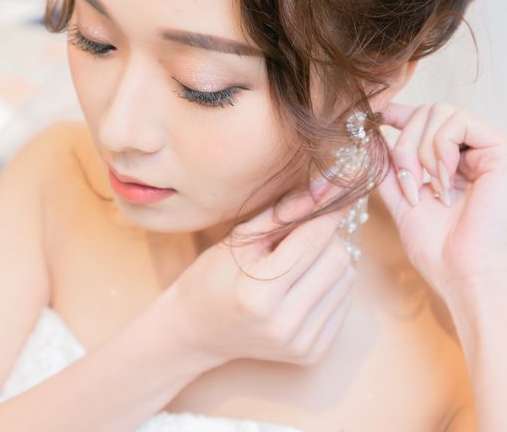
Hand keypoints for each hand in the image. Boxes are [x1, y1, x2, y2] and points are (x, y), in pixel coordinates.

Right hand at [157, 182, 356, 367]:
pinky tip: (304, 283)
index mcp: (258, 291)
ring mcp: (300, 342)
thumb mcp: (238, 239)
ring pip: (346, 280)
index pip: (311, 240)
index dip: (329, 211)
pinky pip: (343, 303)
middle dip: (328, 235)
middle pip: (337, 260)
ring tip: (300, 259)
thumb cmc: (212, 277)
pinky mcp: (312, 353)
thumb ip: (281, 215)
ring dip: (330, 259)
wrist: (197, 331)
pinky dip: (330, 284)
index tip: (340, 190)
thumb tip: (323, 191)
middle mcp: (283, 322)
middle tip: (307, 229)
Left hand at [377, 101, 506, 299]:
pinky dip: (439, 149)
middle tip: (407, 180)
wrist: (461, 272)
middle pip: (426, 111)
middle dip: (404, 142)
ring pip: (439, 112)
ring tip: (427, 186)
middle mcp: (468, 151)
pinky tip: (444, 181)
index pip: (424, 119)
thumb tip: (371, 136)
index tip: (376, 114)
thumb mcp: (400, 198)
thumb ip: (387, 167)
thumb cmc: (436, 246)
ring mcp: (484, 149)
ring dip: (420, 150)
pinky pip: (458, 123)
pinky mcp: (499, 150)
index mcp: (447, 161)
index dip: (399, 112)